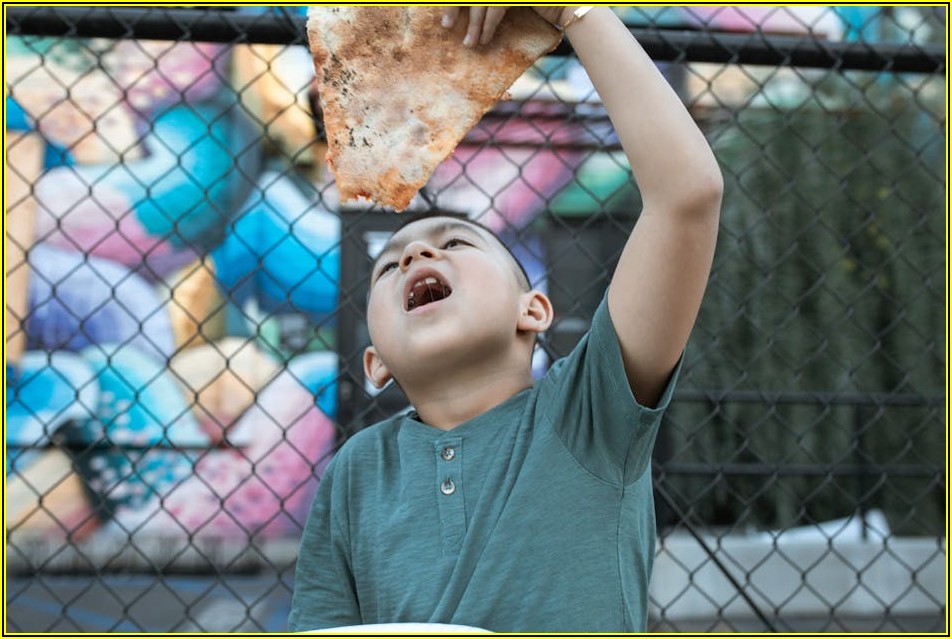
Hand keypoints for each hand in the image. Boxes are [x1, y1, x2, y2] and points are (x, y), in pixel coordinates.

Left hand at [441, 6, 566, 46]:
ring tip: (468, 42)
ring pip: (481, 1)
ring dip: (474, 23)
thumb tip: (462, 16)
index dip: (454, 3)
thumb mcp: (504, 1)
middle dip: (454, 6)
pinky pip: (496, 8)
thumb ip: (486, 4)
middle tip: (446, 25)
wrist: (564, 4)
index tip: (445, 17)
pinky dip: (488, 25)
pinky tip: (484, 39)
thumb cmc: (536, 5)